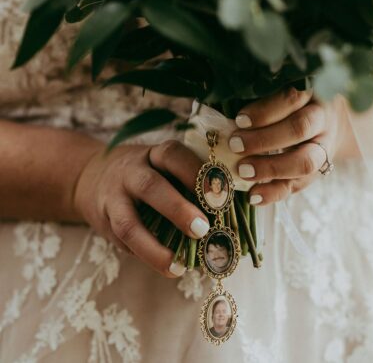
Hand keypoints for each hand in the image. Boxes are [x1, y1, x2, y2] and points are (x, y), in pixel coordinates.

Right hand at [73, 141, 209, 277]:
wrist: (91, 176)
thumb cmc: (145, 173)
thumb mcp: (162, 165)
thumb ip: (188, 181)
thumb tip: (232, 212)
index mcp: (153, 155)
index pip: (173, 155)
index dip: (195, 171)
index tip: (221, 193)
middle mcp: (131, 173)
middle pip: (150, 186)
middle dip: (177, 209)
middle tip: (203, 228)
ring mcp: (114, 198)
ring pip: (129, 222)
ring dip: (154, 246)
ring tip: (179, 264)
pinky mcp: (105, 223)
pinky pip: (122, 243)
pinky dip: (146, 256)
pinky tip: (169, 267)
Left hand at [229, 88, 358, 204]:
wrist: (327, 122)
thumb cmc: (290, 103)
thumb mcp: (280, 91)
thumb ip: (258, 98)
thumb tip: (224, 114)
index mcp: (311, 92)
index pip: (292, 98)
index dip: (265, 111)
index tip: (239, 120)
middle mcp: (322, 119)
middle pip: (299, 129)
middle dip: (264, 139)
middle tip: (235, 145)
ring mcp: (323, 148)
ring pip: (305, 161)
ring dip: (271, 168)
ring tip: (242, 171)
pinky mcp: (318, 172)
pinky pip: (299, 185)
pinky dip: (274, 193)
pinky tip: (253, 196)